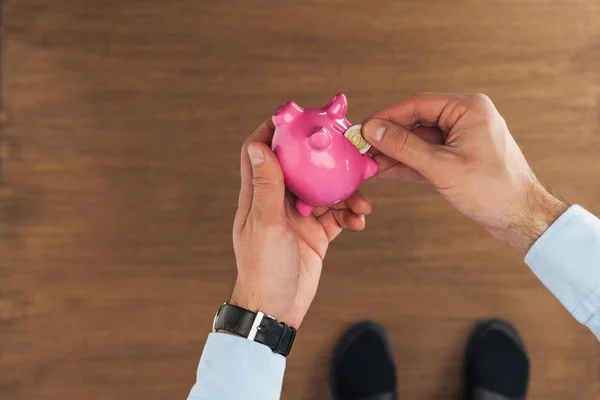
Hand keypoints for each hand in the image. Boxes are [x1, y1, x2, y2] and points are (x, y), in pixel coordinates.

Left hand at [231, 121, 371, 327]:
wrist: (277, 308)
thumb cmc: (263, 268)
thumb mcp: (266, 224)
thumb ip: (267, 187)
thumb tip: (262, 146)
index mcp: (258, 195)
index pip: (260, 152)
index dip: (274, 131)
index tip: (298, 117)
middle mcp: (278, 201)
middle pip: (301, 167)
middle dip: (323, 157)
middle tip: (346, 149)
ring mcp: (299, 217)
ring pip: (326, 191)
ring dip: (345, 193)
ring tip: (362, 203)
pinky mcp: (316, 233)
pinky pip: (337, 216)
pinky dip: (349, 215)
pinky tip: (360, 221)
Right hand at [363, 93, 567, 251]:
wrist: (521, 217)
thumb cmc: (493, 190)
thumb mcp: (441, 167)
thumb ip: (404, 146)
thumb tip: (373, 130)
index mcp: (469, 109)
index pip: (417, 104)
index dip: (387, 117)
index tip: (363, 129)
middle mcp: (466, 117)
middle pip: (416, 121)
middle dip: (389, 136)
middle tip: (362, 148)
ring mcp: (462, 138)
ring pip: (419, 140)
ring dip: (395, 152)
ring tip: (369, 162)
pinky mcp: (459, 157)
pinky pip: (427, 154)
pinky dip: (408, 163)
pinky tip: (385, 170)